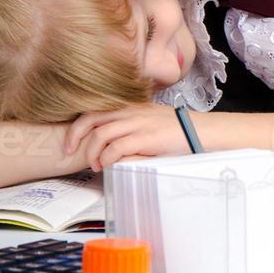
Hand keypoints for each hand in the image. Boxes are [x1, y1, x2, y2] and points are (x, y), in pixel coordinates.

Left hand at [64, 103, 188, 171]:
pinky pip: (117, 147)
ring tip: (95, 165)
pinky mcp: (146, 137)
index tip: (71, 142)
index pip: (94, 111)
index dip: (77, 126)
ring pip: (101, 134)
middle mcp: (131, 111)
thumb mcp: (150, 123)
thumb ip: (130, 129)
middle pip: (92, 119)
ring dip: (93, 152)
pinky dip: (107, 158)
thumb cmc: (177, 131)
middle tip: (71, 152)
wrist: (202, 131)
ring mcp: (138, 123)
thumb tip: (110, 146)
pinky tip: (108, 165)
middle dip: (75, 136)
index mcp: (130, 107)